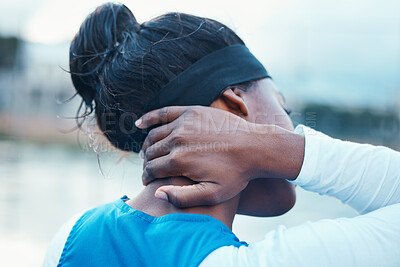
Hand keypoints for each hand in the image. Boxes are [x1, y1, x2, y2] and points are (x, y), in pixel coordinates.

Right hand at [136, 106, 303, 207]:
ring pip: (154, 135)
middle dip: (146, 163)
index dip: (147, 177)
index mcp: (179, 161)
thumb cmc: (236, 174)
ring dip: (147, 145)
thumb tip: (157, 193)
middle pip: (151, 152)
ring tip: (148, 153)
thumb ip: (182, 197)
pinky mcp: (192, 112)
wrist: (256, 147)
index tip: (147, 182)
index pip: (151, 169)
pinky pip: (164, 112)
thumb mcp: (212, 194)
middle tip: (149, 169)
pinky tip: (140, 123)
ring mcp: (184, 123)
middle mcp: (177, 139)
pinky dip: (149, 118)